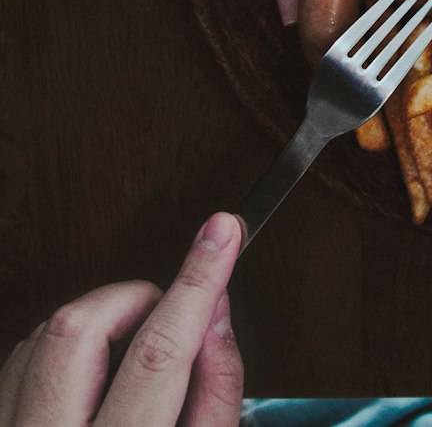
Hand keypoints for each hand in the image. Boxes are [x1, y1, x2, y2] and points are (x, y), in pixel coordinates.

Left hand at [0, 212, 243, 426]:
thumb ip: (217, 387)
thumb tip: (214, 310)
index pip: (158, 353)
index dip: (198, 280)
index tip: (223, 231)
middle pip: (80, 328)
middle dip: (137, 298)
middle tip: (170, 317)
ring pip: (45, 335)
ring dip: (102, 321)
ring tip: (133, 356)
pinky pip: (21, 359)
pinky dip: (65, 346)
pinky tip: (93, 375)